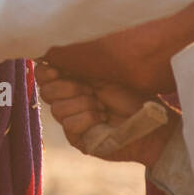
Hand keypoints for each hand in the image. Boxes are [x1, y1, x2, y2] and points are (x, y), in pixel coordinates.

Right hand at [34, 63, 172, 166]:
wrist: (150, 122)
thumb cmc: (133, 95)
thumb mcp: (104, 73)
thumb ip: (78, 64)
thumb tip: (51, 55)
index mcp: (71, 80)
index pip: (43, 75)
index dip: (47, 72)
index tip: (60, 70)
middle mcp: (67, 100)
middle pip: (46, 92)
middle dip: (69, 88)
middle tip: (92, 90)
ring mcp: (71, 120)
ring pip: (57, 109)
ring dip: (83, 104)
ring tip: (102, 106)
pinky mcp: (77, 139)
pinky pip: (69, 125)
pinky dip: (87, 118)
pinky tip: (102, 118)